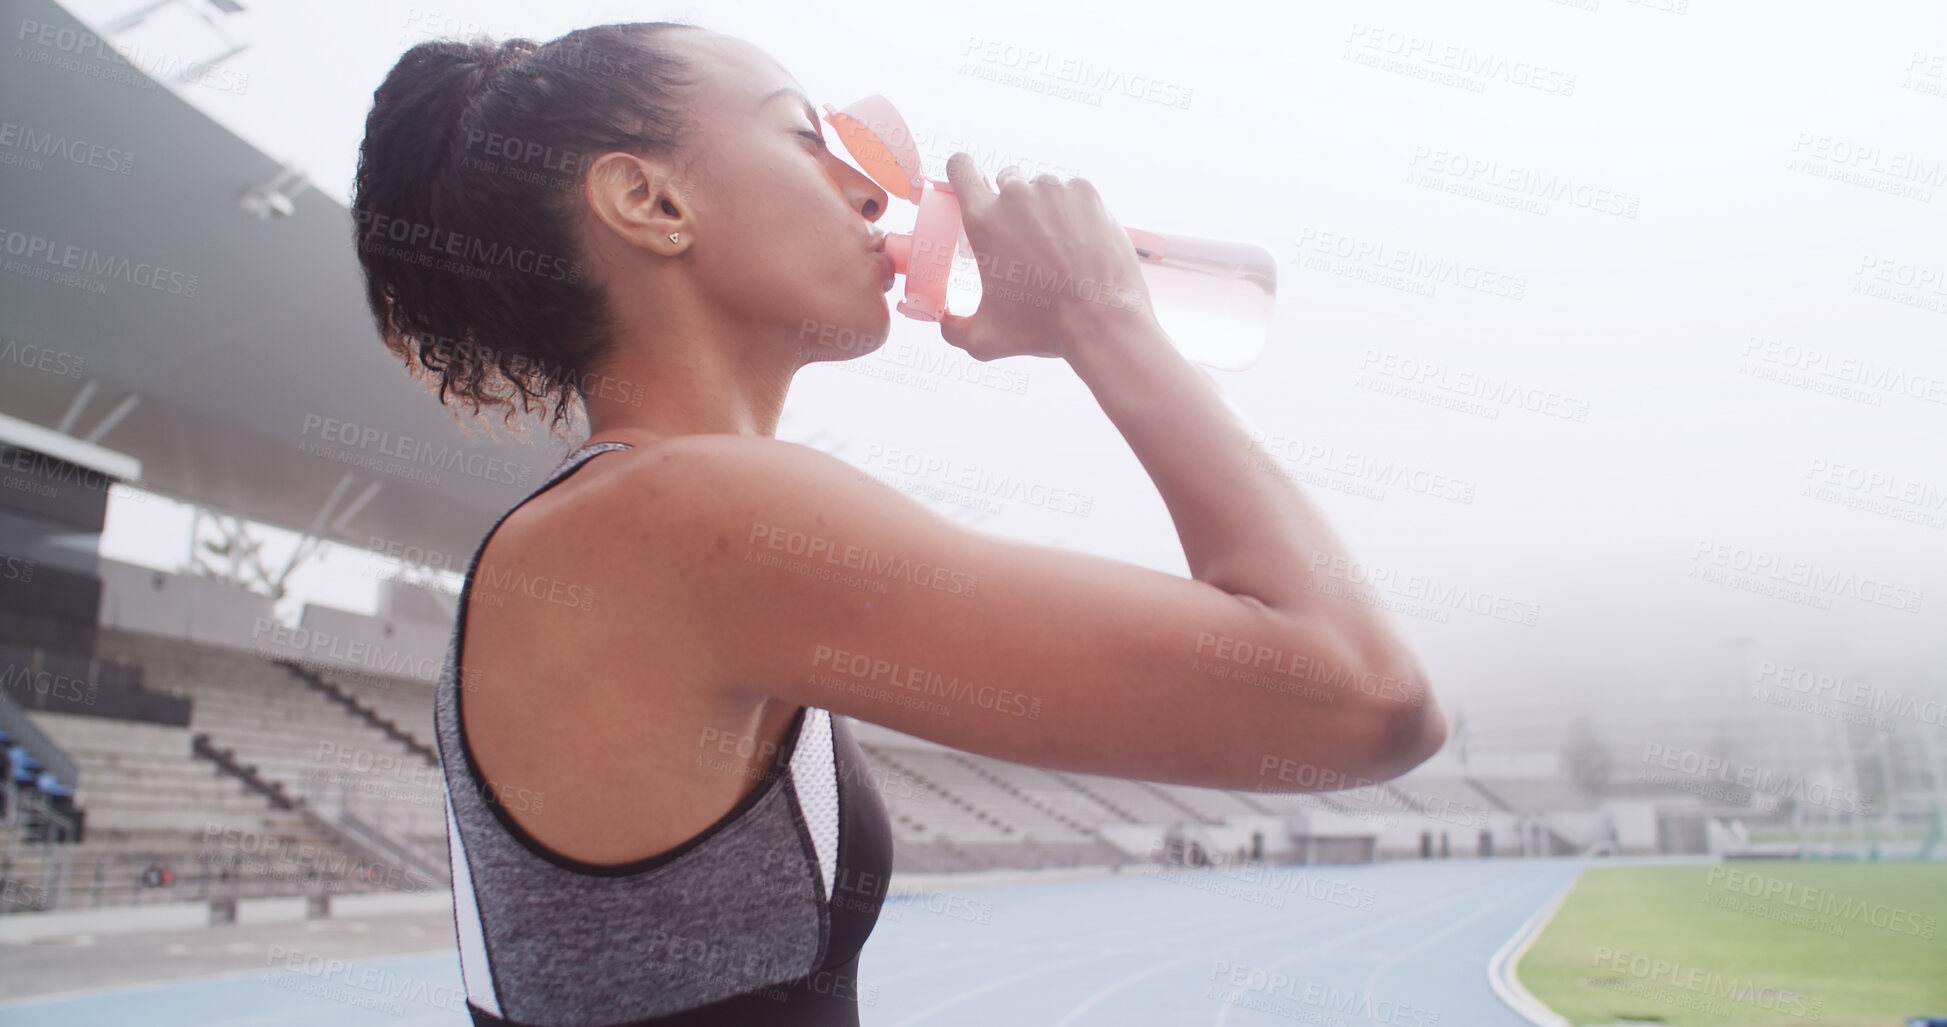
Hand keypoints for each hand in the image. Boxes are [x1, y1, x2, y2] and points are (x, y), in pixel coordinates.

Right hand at [937, 153, 1160, 362]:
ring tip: (1057, 248)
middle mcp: (1017, 195)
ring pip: (1041, 188)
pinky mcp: (1086, 193)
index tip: (971, 187)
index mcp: (984, 220)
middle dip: (1011, 203)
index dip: (963, 173)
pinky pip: (1072, 193)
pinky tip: (1080, 242)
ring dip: (1044, 208)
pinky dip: (1073, 211)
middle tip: (1024, 238)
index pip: (961, 167)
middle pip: (1006, 179)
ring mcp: (1055, 190)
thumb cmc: (1042, 328)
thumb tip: (945, 322)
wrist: (1102, 320)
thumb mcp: (985, 338)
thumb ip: (954, 328)